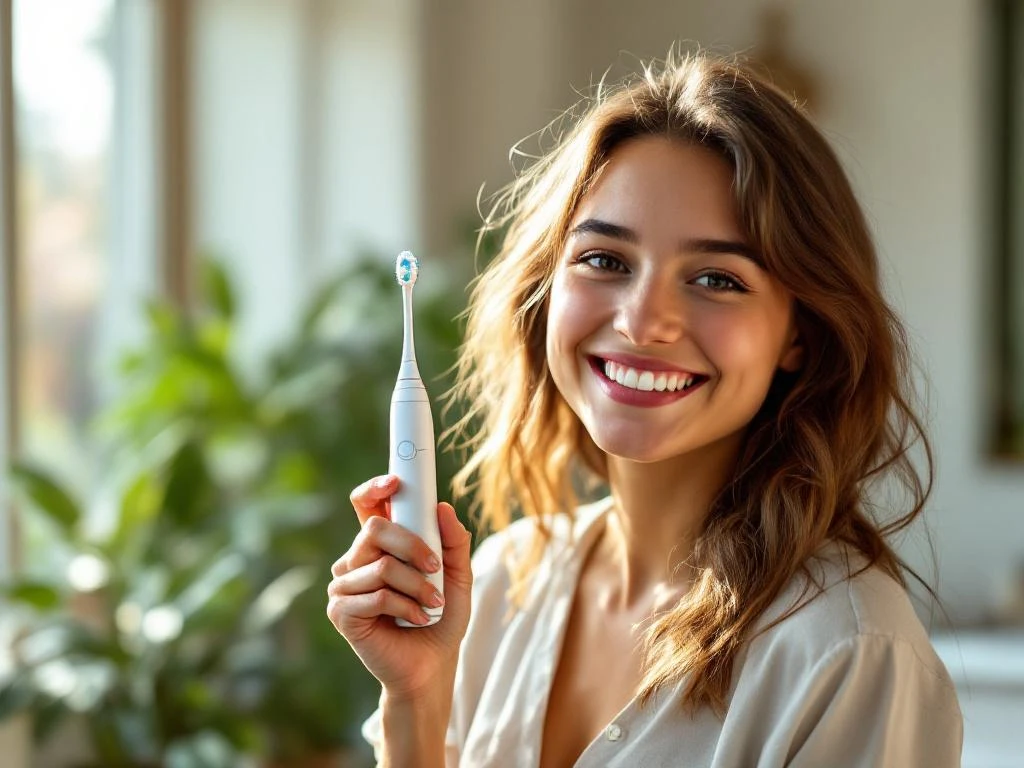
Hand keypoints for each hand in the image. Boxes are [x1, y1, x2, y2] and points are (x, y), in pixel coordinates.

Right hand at [327, 475, 472, 700]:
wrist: (432, 666)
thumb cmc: (441, 618)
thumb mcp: (458, 576)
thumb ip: (454, 542)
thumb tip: (443, 507)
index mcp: (380, 545)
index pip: (366, 505)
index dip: (374, 488)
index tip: (395, 481)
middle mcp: (357, 560)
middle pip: (374, 528)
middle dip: (413, 546)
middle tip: (436, 568)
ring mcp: (345, 585)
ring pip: (381, 565)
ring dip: (416, 586)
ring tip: (432, 605)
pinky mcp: (340, 611)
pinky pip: (375, 595)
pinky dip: (405, 607)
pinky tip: (416, 619)